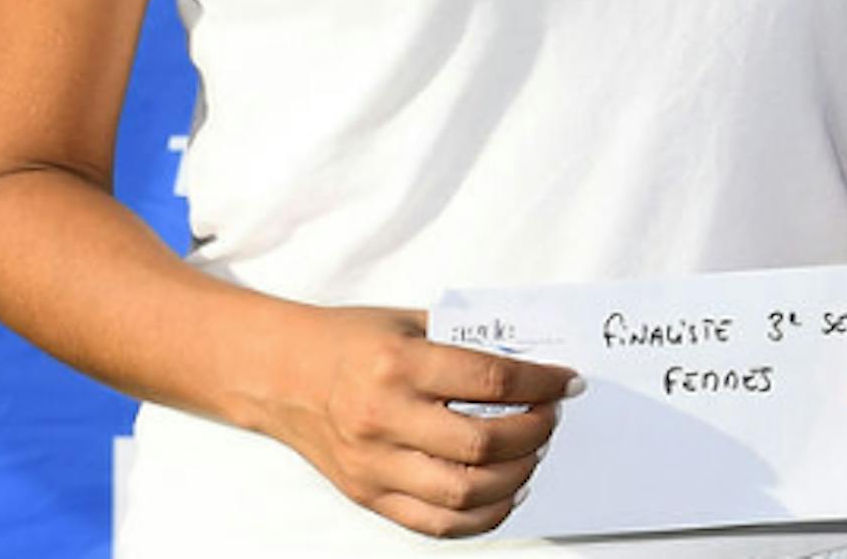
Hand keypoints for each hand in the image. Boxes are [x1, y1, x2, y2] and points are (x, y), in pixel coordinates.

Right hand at [257, 305, 575, 539]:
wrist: (279, 375)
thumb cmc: (348, 343)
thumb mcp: (409, 323)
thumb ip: (466, 344)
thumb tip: (531, 365)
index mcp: (398, 366)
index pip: (491, 381)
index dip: (542, 383)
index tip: (566, 382)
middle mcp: (384, 418)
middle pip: (483, 443)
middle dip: (535, 431)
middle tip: (550, 417)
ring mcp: (374, 464)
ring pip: (464, 492)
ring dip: (516, 475)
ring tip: (531, 453)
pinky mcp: (368, 495)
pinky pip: (436, 523)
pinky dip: (481, 515)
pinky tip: (505, 492)